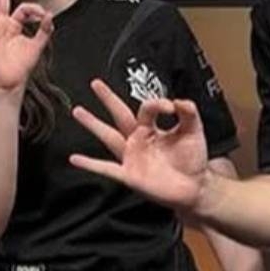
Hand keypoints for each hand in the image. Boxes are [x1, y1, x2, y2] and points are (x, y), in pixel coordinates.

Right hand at [69, 80, 211, 214]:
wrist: (195, 187)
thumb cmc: (192, 159)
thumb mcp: (194, 132)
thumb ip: (189, 114)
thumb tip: (178, 100)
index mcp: (151, 128)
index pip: (146, 109)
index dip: (156, 104)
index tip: (170, 107)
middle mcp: (137, 139)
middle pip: (119, 115)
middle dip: (108, 99)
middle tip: (95, 83)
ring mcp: (131, 156)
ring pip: (108, 137)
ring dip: (93, 124)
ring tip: (77, 111)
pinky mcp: (129, 175)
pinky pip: (106, 169)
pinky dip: (90, 164)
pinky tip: (74, 158)